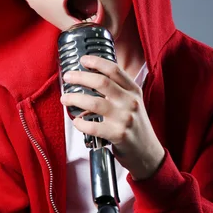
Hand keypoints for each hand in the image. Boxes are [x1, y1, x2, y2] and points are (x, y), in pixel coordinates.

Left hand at [61, 55, 164, 179]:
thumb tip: (91, 79)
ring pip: (93, 102)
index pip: (114, 70)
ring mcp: (124, 118)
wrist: (147, 152)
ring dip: (74, 99)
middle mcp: (130, 102)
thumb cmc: (135, 126)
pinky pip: (93, 126)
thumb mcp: (133, 103)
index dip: (96, 62)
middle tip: (68, 77)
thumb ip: (118, 90)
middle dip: (79, 77)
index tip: (83, 60)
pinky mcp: (118, 135)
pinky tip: (76, 121)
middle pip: (101, 82)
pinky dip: (80, 123)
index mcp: (133, 91)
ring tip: (65, 98)